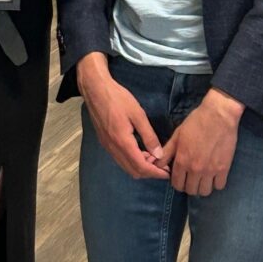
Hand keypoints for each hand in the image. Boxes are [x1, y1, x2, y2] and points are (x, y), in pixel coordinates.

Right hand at [77, 52, 168, 180]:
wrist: (95, 89)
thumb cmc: (117, 98)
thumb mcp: (138, 114)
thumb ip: (149, 136)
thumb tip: (159, 154)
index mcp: (122, 142)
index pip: (141, 167)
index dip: (155, 172)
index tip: (167, 172)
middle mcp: (113, 148)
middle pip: (133, 171)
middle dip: (149, 172)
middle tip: (162, 164)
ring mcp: (107, 146)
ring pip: (125, 166)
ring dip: (140, 166)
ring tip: (153, 157)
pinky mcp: (104, 141)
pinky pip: (119, 159)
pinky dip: (131, 160)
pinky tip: (139, 150)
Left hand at [156, 87, 243, 195]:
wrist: (218, 115)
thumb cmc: (195, 122)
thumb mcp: (177, 135)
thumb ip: (167, 152)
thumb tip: (156, 164)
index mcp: (182, 160)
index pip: (177, 184)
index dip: (177, 183)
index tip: (180, 177)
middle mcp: (195, 169)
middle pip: (191, 190)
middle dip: (189, 186)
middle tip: (190, 177)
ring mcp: (211, 170)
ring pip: (205, 192)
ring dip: (202, 187)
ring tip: (202, 178)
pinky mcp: (224, 169)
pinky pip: (219, 186)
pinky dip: (215, 183)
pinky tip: (213, 175)